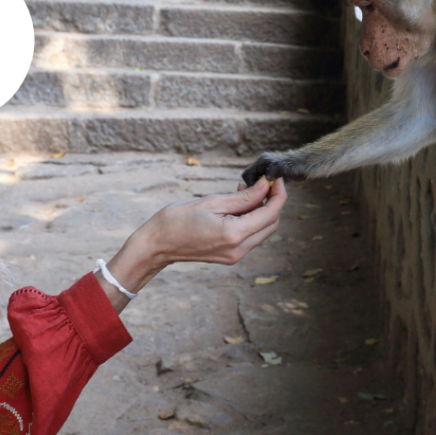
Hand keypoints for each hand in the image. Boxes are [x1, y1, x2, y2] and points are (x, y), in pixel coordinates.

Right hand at [94, 178, 286, 310]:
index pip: (271, 213)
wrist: (157, 245)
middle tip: (262, 182)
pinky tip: (237, 205)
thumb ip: (243, 197)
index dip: (278, 194)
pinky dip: (250, 220)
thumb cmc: (178, 219)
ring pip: (262, 231)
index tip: (275, 178)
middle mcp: (239, 249)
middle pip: (271, 224)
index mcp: (234, 234)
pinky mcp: (230, 256)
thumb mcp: (212, 202)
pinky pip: (250, 236)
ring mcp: (235, 255)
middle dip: (272, 202)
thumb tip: (265, 187)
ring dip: (261, 210)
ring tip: (244, 191)